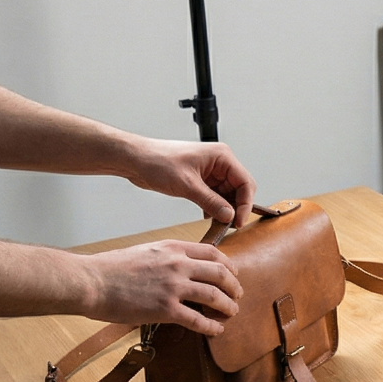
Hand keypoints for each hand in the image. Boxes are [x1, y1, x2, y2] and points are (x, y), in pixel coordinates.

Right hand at [78, 240, 241, 333]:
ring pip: (214, 296)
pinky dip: (211, 326)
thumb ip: (166, 258)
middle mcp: (178, 265)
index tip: (233, 273)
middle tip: (238, 295)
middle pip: (220, 273)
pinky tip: (216, 330)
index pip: (212, 253)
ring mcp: (173, 287)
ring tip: (232, 312)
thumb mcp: (145, 251)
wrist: (90, 281)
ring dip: (228, 306)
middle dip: (234, 286)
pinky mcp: (165, 309)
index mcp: (172, 248)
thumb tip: (178, 268)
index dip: (228, 264)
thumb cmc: (110, 268)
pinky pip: (198, 320)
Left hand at [122, 138, 256, 224]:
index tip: (238, 221)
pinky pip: (215, 196)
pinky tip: (208, 217)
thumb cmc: (158, 161)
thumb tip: (229, 215)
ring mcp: (211, 172)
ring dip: (224, 209)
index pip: (245, 182)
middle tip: (229, 225)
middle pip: (239, 189)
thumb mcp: (187, 185)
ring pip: (228, 194)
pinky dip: (214, 208)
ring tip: (218, 224)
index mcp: (222, 156)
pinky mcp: (201, 180)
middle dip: (236, 207)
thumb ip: (210, 201)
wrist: (136, 160)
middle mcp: (220, 163)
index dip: (245, 203)